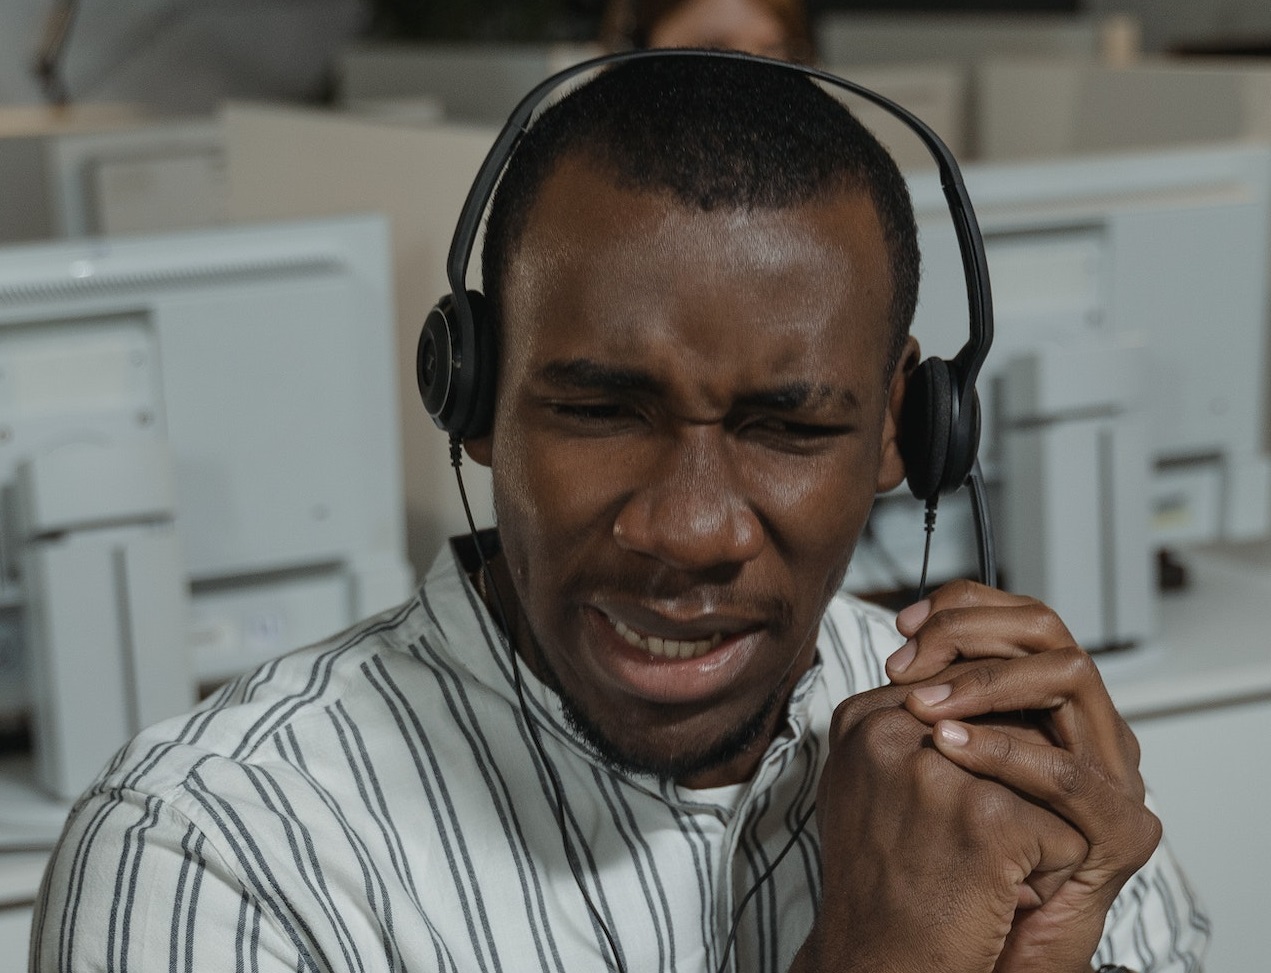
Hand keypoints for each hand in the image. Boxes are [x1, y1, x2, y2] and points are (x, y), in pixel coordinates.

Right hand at [798, 672, 1089, 972]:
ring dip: (1034, 825)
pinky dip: (1050, 872)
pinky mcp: (988, 818)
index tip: (959, 811)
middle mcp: (893, 730)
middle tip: (964, 847)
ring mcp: (940, 770)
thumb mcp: (877, 786)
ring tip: (983, 868)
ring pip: (1046, 772)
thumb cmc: (885, 889)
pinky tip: (1001, 893)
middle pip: (1010, 726)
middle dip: (1015, 790)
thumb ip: (911, 730)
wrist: (878, 971)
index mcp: (863, 718)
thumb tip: (982, 686)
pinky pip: (1065, 828)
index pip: (963, 694)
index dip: (988, 756)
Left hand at [886, 581, 1161, 971]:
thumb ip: (927, 708)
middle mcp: (1088, 725)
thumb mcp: (925, 764)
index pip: (1022, 618)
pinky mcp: (1123, 831)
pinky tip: (948, 747)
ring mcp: (1115, 773)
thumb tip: (894, 653)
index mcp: (1046, 705)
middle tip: (907, 659)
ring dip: (988, 681)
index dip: (964, 607)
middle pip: (1048, 632)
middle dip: (972, 633)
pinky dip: (1005, 752)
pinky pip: (1067, 773)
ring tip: (924, 709)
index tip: (903, 626)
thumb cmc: (942, 858)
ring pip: (1069, 678)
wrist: (966, 949)